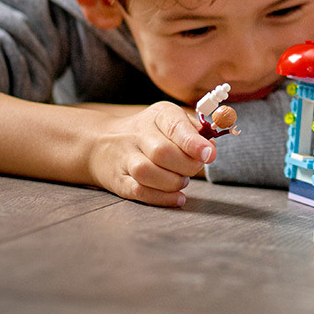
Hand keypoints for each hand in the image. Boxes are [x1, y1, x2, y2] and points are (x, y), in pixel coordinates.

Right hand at [86, 102, 215, 206]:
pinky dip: (162, 198)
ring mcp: (125, 158)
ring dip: (173, 182)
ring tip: (182, 180)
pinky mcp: (118, 180)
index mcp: (158, 115)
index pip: (175, 126)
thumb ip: (195, 132)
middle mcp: (138, 134)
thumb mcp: (171, 121)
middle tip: (194, 168)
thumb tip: (212, 147)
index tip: (208, 154)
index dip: (193, 143)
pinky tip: (177, 197)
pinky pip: (139, 191)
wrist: (101, 143)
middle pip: (162, 152)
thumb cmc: (149, 133)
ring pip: (147, 172)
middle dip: (187, 166)